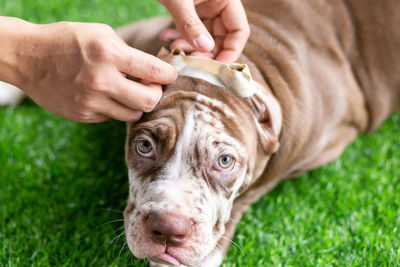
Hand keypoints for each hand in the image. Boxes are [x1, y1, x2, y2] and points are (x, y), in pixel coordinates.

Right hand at [9, 20, 175, 122]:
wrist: (27, 57)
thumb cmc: (67, 40)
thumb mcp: (100, 33)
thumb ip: (128, 53)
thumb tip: (152, 70)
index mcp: (109, 54)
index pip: (154, 71)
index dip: (168, 74)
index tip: (169, 74)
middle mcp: (102, 81)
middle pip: (149, 101)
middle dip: (156, 94)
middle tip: (151, 86)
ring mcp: (91, 102)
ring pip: (132, 115)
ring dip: (137, 104)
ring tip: (130, 92)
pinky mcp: (83, 115)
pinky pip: (112, 118)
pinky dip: (116, 108)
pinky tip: (107, 96)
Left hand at [158, 0, 249, 62]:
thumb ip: (190, 23)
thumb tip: (205, 48)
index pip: (239, 31)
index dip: (231, 52)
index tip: (217, 69)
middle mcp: (218, 4)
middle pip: (223, 38)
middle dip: (208, 54)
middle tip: (192, 64)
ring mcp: (204, 7)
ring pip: (205, 37)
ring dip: (191, 48)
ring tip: (175, 51)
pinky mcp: (190, 10)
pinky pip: (191, 31)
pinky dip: (180, 38)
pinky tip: (166, 40)